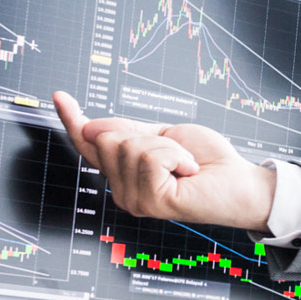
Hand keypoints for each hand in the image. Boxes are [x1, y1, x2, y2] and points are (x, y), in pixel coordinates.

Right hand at [52, 91, 277, 229]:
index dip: (73, 119)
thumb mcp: (164, 135)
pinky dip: (176, 156)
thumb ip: (128, 132)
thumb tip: (89, 126)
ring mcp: (134, 200)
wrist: (240, 181)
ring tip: (184, 164)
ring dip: (167, 147)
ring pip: (129, 147)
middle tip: (176, 153)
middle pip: (107, 139)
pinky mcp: (150, 203)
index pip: (90, 144)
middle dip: (147, 135)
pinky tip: (188, 171)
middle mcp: (122, 190)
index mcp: (124, 172)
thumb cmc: (208, 160)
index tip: (60, 96)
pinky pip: (150, 158)